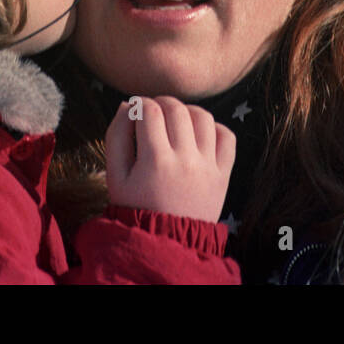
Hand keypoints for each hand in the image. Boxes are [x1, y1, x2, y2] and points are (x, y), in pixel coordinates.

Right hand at [105, 95, 235, 222]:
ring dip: (187, 110)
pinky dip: (215, 127)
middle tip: (153, 110)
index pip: (150, 110)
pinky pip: (227, 137)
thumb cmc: (135, 207)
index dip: (141, 103)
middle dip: (161, 102)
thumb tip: (127, 105)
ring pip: (203, 117)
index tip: (136, 108)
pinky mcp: (223, 174)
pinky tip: (199, 133)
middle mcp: (185, 160)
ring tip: (175, 118)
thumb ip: (116, 137)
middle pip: (176, 109)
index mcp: (155, 161)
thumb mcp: (115, 177)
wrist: (166, 242)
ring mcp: (208, 166)